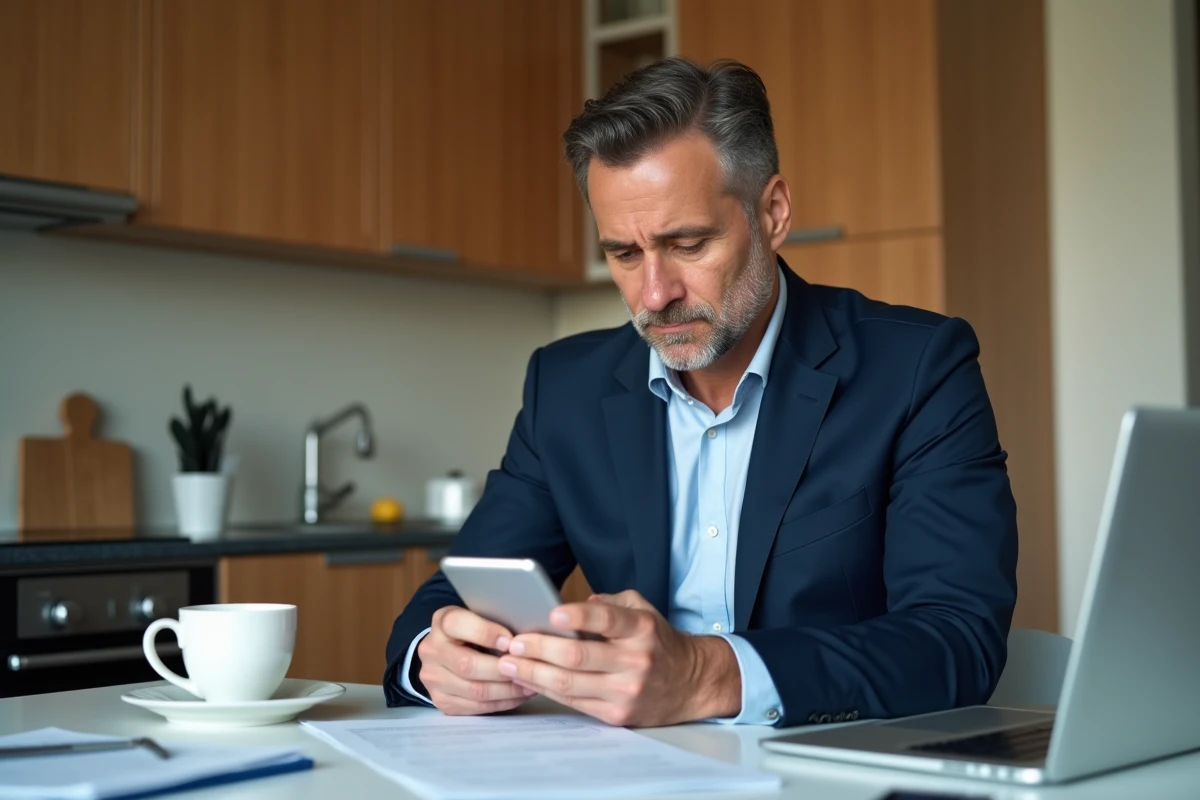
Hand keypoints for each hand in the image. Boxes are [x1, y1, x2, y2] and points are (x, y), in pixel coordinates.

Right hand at [417, 606, 535, 715]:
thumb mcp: (479, 616)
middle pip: (468, 665)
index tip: (510, 642)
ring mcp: (433, 678)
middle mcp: (431, 650)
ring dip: (507, 690)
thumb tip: (526, 637)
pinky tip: (518, 696)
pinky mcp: (441, 700)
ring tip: (530, 685)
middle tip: (528, 670)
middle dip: (503, 670)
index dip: (486, 633)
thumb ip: (495, 622)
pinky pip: (475, 706)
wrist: (446, 652)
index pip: (458, 624)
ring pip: (474, 690)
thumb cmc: (473, 631)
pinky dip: (501, 703)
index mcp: (442, 622)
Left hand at [496, 590, 740, 726]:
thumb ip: (610, 603)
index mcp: (641, 629)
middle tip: (514, 641)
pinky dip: (545, 690)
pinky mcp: (616, 715)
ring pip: (569, 684)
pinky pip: (573, 702)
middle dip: (539, 648)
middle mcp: (635, 661)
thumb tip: (573, 605)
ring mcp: (625, 691)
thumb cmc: (657, 642)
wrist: (690, 683)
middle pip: (578, 656)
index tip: (551, 612)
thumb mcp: (643, 611)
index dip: (579, 616)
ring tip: (509, 663)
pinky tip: (527, 679)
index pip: (607, 620)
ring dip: (533, 673)